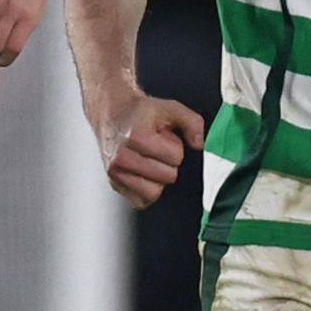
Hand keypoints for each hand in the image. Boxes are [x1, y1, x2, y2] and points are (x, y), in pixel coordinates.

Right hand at [94, 94, 204, 210]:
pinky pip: (141, 201)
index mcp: (136, 137)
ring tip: (149, 161)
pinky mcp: (114, 184)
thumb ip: (192, 122)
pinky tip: (143, 174)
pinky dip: (146, 191)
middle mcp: (122, 157)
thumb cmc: (140, 113)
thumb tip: (199, 144)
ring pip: (153, 193)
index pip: (175, 158)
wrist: (111, 114)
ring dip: (157, 179)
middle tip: (155, 149)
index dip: (175, 147)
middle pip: (168, 177)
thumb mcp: (169, 108)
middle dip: (167, 163)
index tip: (163, 138)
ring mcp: (115, 172)